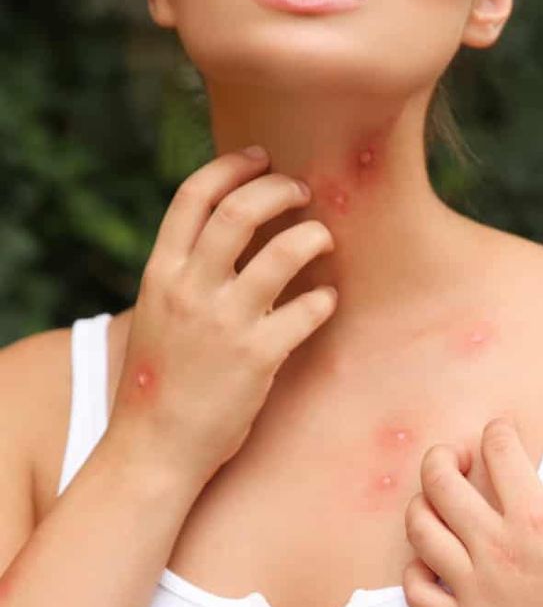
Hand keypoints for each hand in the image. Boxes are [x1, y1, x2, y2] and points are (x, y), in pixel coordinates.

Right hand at [107, 149, 336, 488]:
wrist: (153, 449)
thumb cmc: (158, 386)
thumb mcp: (156, 318)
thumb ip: (185, 279)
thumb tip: (226, 246)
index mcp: (160, 274)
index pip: (194, 196)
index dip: (231, 167)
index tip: (260, 157)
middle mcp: (190, 290)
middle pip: (241, 210)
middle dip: (280, 189)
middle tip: (304, 191)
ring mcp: (224, 323)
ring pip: (283, 252)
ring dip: (313, 236)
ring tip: (324, 239)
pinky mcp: (258, 358)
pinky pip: (306, 310)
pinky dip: (323, 299)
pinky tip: (326, 301)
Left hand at [402, 414, 542, 606]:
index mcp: (536, 520)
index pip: (498, 452)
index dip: (497, 431)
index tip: (500, 432)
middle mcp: (496, 549)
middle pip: (440, 481)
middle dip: (443, 455)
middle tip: (457, 457)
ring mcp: (475, 591)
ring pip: (419, 530)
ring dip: (422, 504)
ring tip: (438, 503)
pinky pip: (416, 593)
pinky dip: (415, 570)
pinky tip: (433, 561)